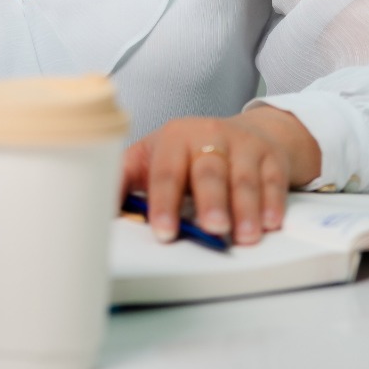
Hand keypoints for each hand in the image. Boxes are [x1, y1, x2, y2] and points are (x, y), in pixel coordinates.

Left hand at [120, 107, 321, 245]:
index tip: (163, 231)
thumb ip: (124, 181)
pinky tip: (270, 223)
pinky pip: (273, 181)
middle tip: (212, 228)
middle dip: (210, 201)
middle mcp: (209, 137)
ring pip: (243, 179)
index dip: (164, 203)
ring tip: (244, 236)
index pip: (166, 172)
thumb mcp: (152, 158)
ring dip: (245, 209)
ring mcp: (242, 146)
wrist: (242, 132)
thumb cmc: (189, 152)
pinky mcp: (270, 158)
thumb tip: (95, 211)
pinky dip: (273, 203)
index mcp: (174, 138)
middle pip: (209, 172)